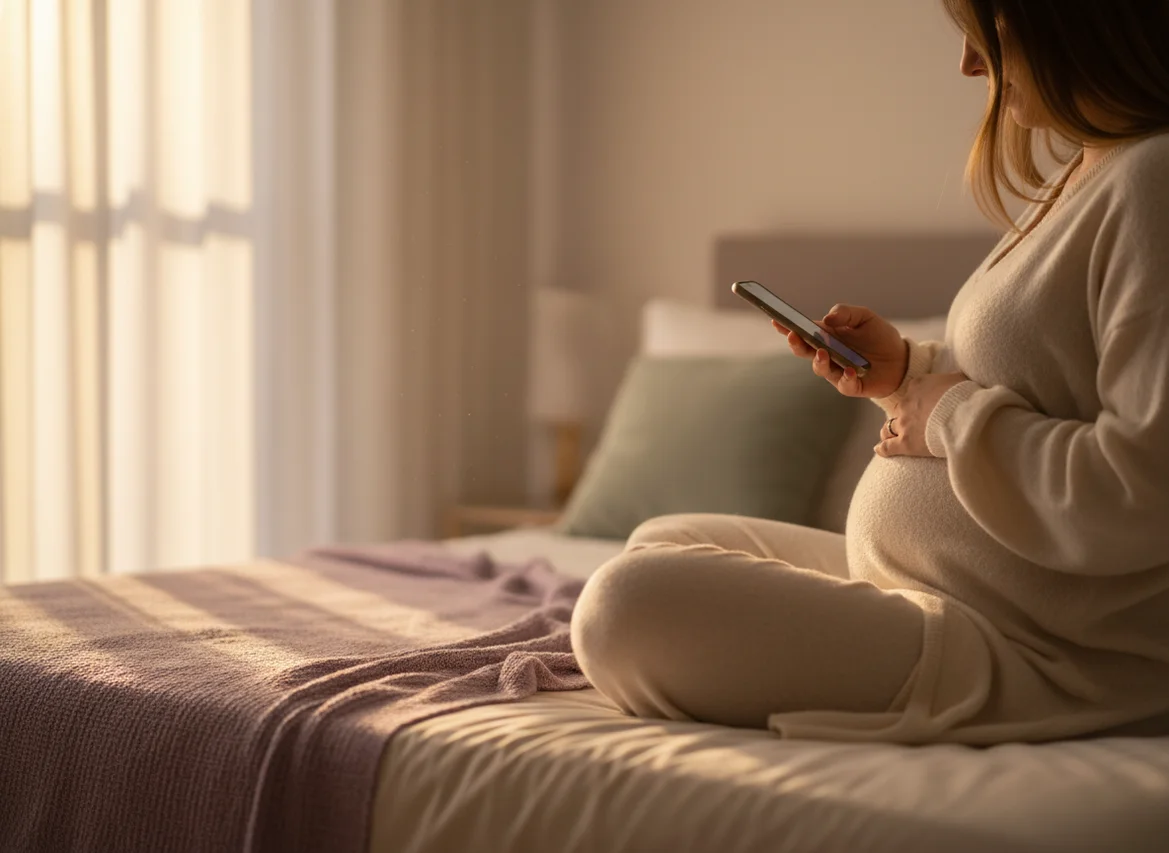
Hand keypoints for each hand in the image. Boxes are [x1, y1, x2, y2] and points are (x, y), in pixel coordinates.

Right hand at [772, 304, 907, 397]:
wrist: (902, 359)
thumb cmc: (879, 336)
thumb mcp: (865, 317)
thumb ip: (846, 313)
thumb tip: (827, 319)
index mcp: (827, 336)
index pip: (803, 332)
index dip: (787, 327)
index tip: (776, 321)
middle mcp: (828, 354)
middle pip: (805, 351)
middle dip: (796, 344)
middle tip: (794, 336)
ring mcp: (837, 371)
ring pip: (821, 369)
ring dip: (819, 361)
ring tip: (823, 353)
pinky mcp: (851, 386)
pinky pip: (844, 385)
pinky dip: (845, 379)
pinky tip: (850, 371)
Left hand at [875, 372, 968, 457]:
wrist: (966, 416)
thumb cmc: (966, 397)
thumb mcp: (959, 380)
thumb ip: (950, 380)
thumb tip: (954, 381)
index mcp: (918, 385)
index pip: (911, 391)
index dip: (916, 400)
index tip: (921, 405)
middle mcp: (907, 403)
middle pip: (899, 410)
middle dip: (903, 416)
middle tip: (912, 423)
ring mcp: (904, 423)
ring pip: (888, 427)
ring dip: (889, 431)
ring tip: (890, 437)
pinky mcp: (905, 443)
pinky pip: (888, 447)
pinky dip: (883, 449)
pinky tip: (879, 450)